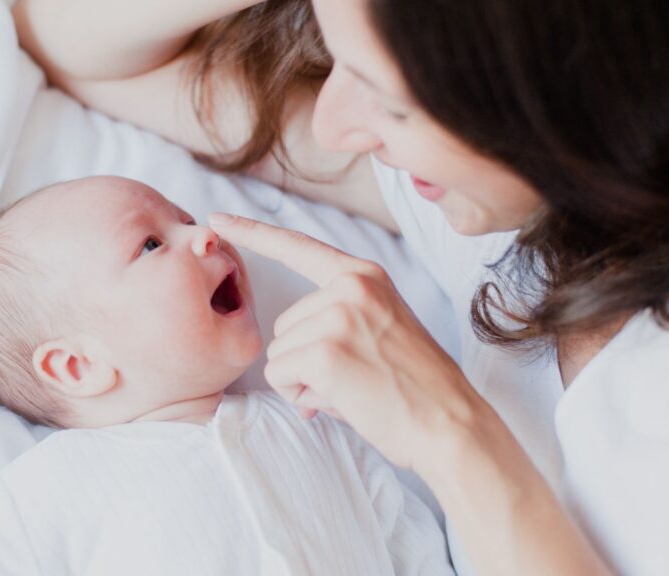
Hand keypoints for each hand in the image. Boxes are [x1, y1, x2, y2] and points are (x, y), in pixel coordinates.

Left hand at [209, 213, 483, 471]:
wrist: (450, 425)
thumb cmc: (417, 389)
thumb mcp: (381, 333)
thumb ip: (334, 329)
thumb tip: (287, 370)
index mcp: (365, 275)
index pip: (298, 247)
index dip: (253, 234)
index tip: (217, 220)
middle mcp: (350, 286)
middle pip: (283, 324)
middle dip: (304, 360)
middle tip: (353, 379)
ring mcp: (338, 316)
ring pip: (279, 354)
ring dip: (303, 381)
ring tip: (352, 389)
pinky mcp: (326, 352)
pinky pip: (280, 377)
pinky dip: (301, 397)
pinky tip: (340, 400)